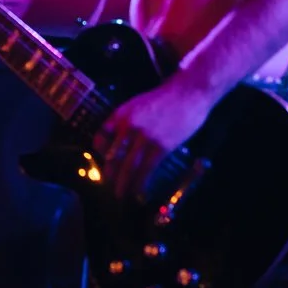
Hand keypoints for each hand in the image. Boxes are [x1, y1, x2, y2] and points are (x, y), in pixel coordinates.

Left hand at [92, 76, 219, 200]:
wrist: (188, 92)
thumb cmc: (164, 99)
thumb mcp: (137, 104)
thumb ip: (126, 121)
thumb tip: (118, 142)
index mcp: (120, 114)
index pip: (101, 137)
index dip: (99, 153)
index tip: (103, 162)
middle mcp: (129, 126)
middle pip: (113, 156)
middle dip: (110, 174)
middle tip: (109, 187)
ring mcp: (145, 136)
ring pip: (129, 166)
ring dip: (124, 183)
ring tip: (121, 194)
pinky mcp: (162, 146)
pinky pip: (147, 169)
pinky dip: (141, 182)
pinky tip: (139, 191)